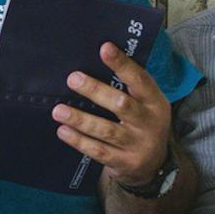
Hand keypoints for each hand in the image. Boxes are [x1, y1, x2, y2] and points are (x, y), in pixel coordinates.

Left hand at [54, 44, 171, 187]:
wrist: (154, 165)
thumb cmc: (142, 124)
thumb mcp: (147, 104)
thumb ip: (129, 86)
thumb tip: (98, 59)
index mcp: (155, 102)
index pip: (140, 79)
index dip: (122, 64)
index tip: (104, 48)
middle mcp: (149, 123)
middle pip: (121, 104)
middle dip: (96, 90)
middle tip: (73, 79)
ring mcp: (137, 144)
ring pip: (106, 130)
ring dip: (81, 119)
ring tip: (59, 110)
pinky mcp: (124, 162)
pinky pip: (99, 151)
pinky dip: (80, 141)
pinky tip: (63, 131)